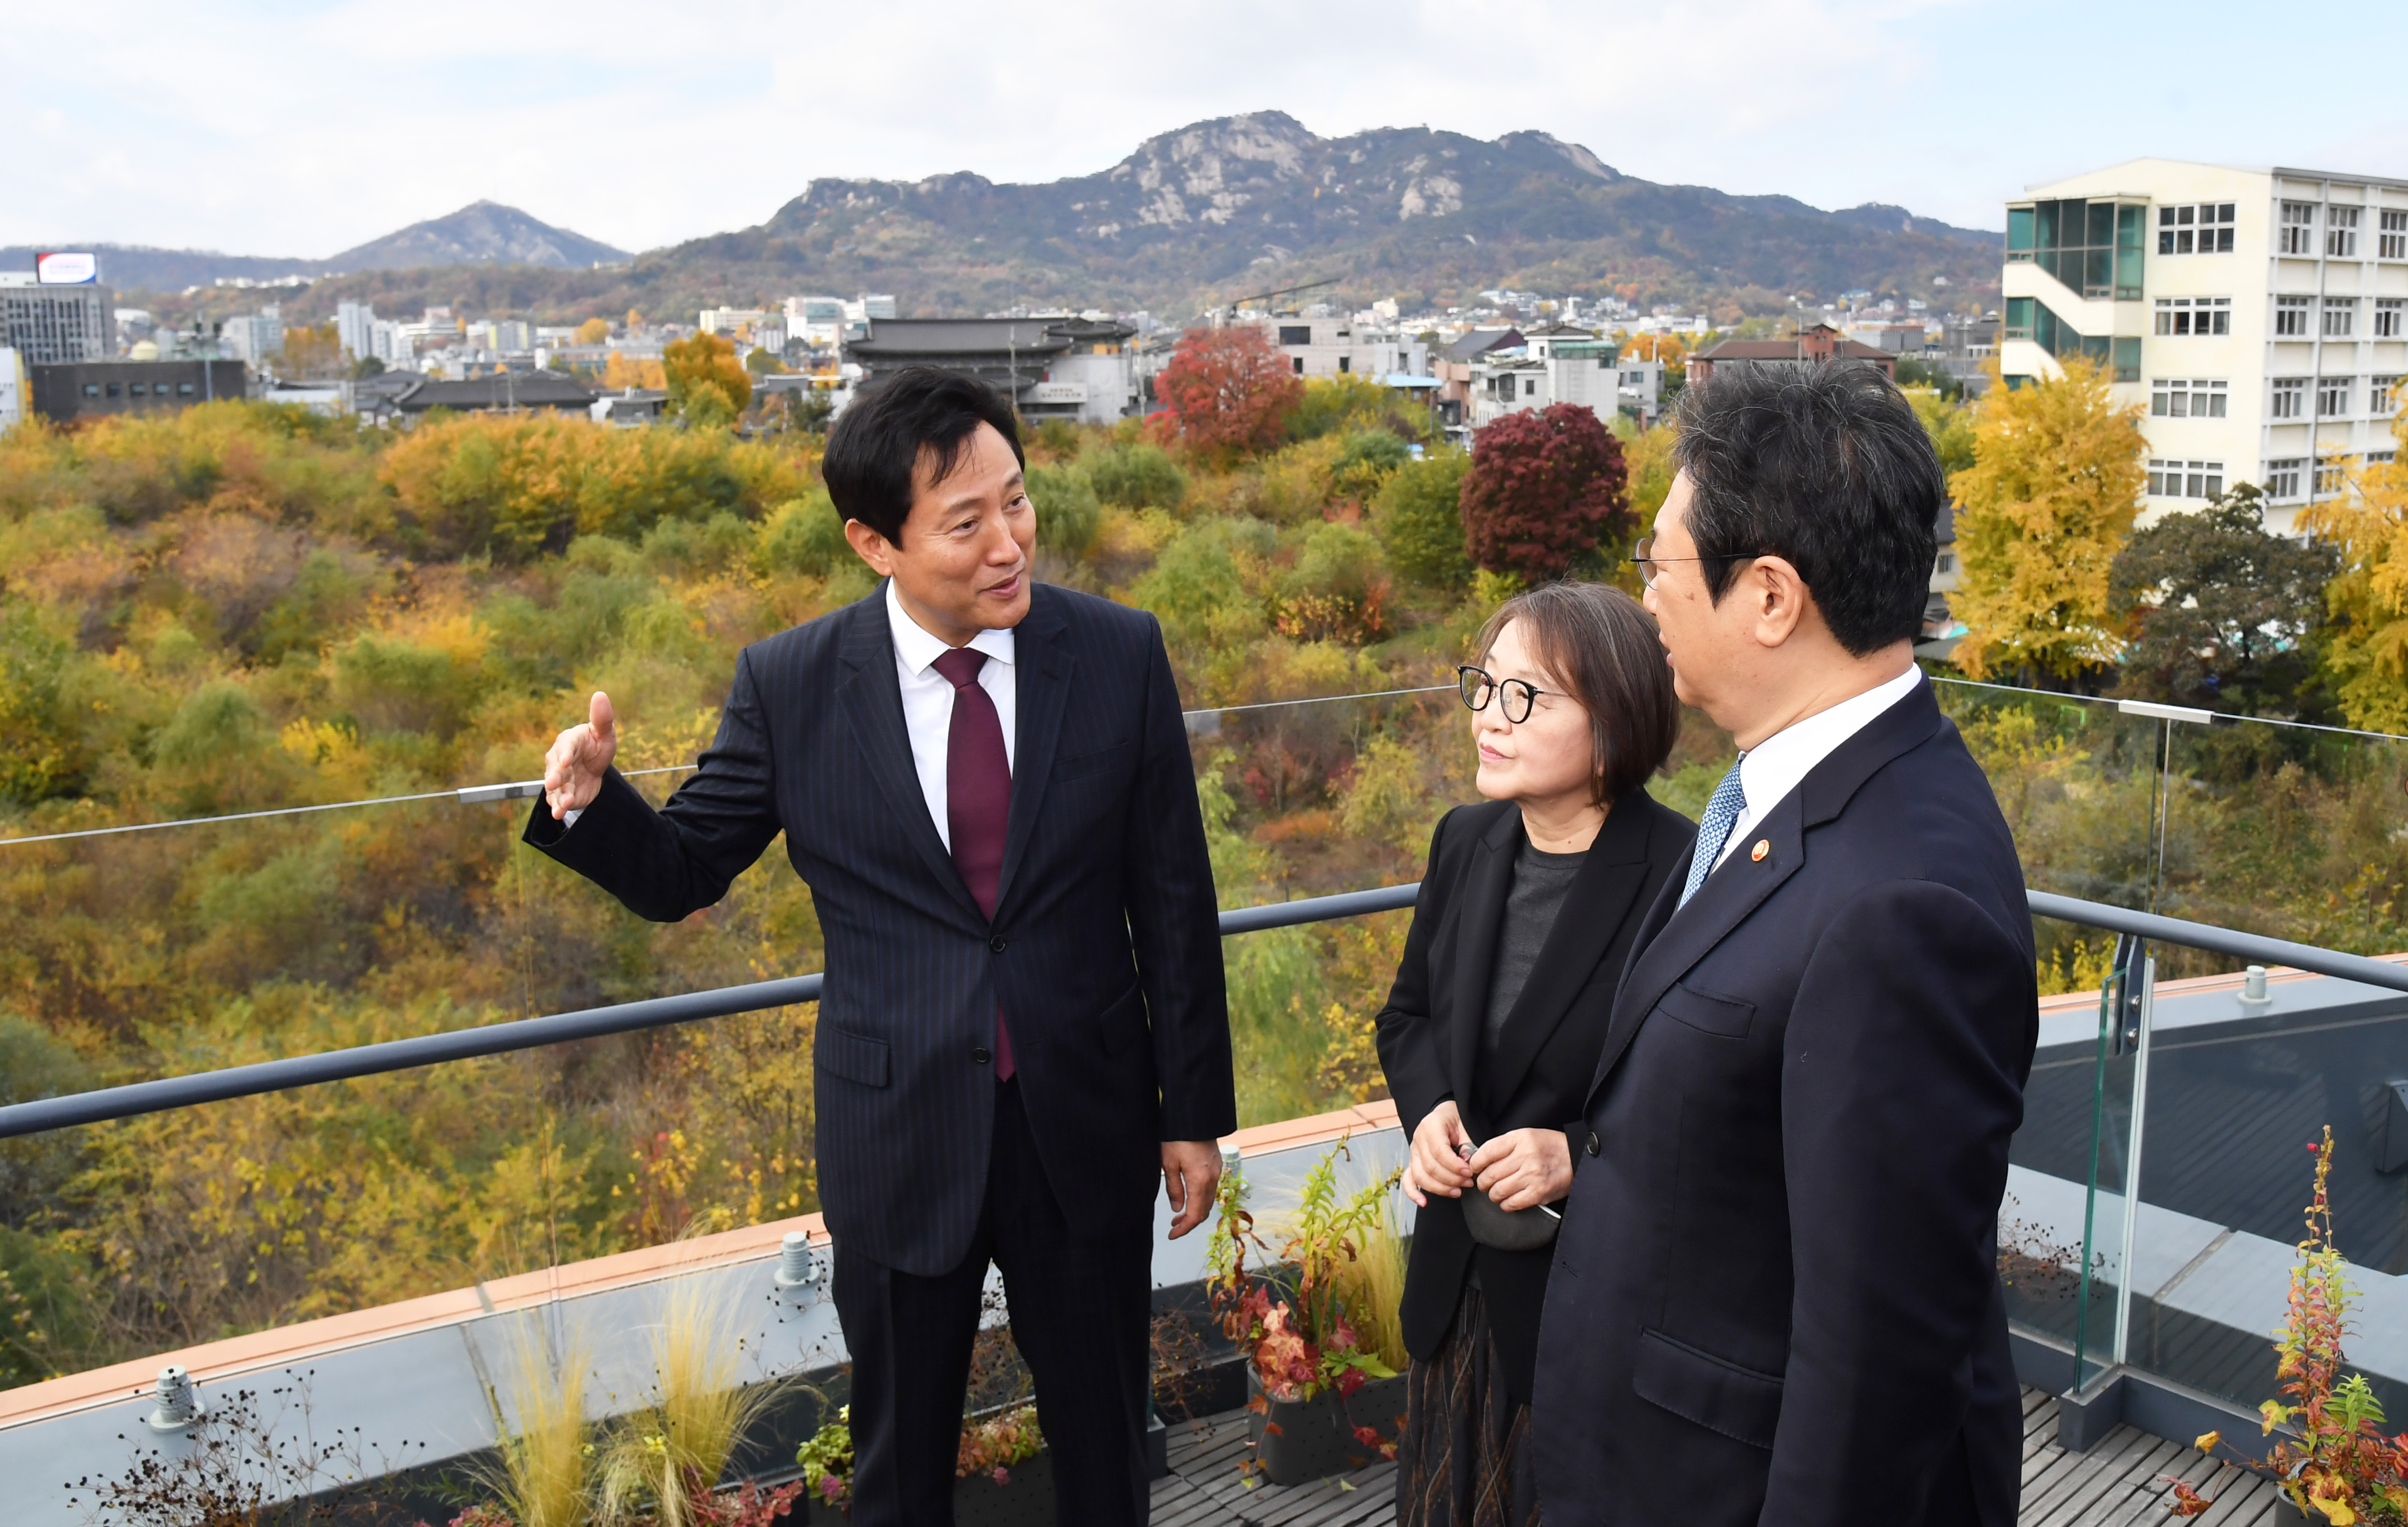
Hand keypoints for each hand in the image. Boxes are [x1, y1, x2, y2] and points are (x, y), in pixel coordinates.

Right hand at [543, 691, 617, 819]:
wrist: (595, 766)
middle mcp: (558, 759)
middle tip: (554, 782)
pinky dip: (558, 807)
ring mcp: (558, 777)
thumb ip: (602, 718)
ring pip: (555, 787)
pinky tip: (559, 813)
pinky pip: (557, 800)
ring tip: (564, 805)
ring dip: (558, 795)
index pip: (566, 745)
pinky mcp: (561, 792)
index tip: (565, 761)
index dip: (565, 753)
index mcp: (569, 741)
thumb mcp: (605, 733)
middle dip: (554, 775)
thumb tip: (600, 694)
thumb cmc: (597, 744)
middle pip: (555, 768)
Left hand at [1161, 1140, 1222, 1239]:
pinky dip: (1201, 1198)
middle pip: (1205, 1210)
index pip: (1195, 1215)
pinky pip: (1211, 1188)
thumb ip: (1174, 1188)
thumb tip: (1177, 1209)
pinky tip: (1190, 1196)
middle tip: (1173, 1227)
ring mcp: (1217, 1171)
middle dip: (1189, 1222)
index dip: (1184, 1228)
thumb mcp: (1168, 1163)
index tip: (1172, 1235)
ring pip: (1209, 1200)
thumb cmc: (1177, 1137)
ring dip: (1195, 1210)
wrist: (1195, 1115)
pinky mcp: (1216, 1164)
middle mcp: (1212, 1178)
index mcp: (1200, 1180)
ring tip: (1179, 1214)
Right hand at [1403, 1100, 1472, 1207]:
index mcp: (1431, 1126)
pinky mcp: (1413, 1163)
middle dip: (1451, 1179)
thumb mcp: (1466, 1126)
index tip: (1469, 1172)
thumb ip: (1468, 1144)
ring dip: (1440, 1188)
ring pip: (1420, 1176)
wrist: (1446, 1115)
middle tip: (1468, 1183)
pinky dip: (1413, 1192)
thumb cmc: (1456, 1120)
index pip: (1439, 1151)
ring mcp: (1413, 1152)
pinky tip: (1423, 1202)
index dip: (1454, 1165)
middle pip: (1430, 1167)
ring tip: (1458, 1191)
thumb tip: (1468, 1163)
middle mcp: (1418, 1139)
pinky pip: (1408, 1180)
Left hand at [1466, 1128, 1572, 1212]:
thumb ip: (1503, 1146)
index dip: (1475, 1164)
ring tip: (1496, 1192)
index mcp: (1520, 1139)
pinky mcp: (1539, 1193)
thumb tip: (1478, 1160)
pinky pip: (1512, 1204)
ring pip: (1498, 1191)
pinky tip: (1507, 1200)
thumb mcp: (1525, 1136)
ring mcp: (1533, 1176)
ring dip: (1493, 1194)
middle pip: (1489, 1175)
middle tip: (1485, 1183)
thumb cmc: (1548, 1147)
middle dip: (1482, 1182)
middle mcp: (1526, 1157)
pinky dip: (1505, 1204)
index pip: (1486, 1153)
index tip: (1474, 1168)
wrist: (1575, 1157)